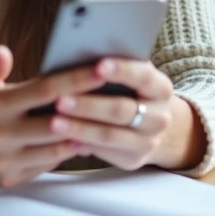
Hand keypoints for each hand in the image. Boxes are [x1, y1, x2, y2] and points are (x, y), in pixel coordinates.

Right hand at [0, 45, 106, 190]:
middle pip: (57, 122)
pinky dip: (65, 153)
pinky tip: (81, 139)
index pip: (45, 90)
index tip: (101, 69)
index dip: (76, 79)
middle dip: (87, 109)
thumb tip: (3, 50)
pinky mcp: (10, 179)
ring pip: (56, 148)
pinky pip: (46, 166)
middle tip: (116, 96)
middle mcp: (1, 135)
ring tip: (106, 119)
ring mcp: (6, 160)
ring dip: (82, 134)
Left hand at [50, 58, 204, 170]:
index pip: (143, 76)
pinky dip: (82, 145)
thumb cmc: (130, 90)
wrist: (150, 125)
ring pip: (110, 135)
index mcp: (160, 88)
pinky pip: (104, 154)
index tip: (98, 66)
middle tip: (60, 99)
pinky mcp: (134, 160)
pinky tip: (62, 140)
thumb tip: (81, 55)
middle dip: (89, 105)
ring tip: (54, 122)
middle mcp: (159, 117)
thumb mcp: (130, 76)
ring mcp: (148, 141)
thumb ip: (112, 67)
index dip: (122, 70)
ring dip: (80, 129)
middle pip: (122, 110)